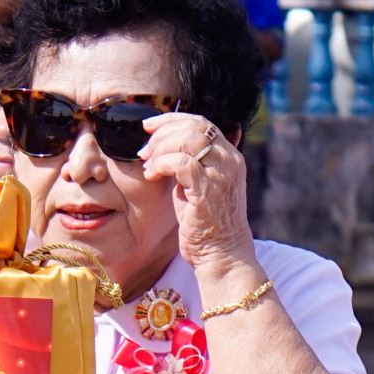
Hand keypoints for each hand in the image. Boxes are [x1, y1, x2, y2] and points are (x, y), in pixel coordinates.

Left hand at [137, 114, 251, 271]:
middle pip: (194, 126)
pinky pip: (181, 162)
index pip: (201, 123)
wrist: (221, 253)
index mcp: (229, 156)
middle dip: (162, 132)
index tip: (149, 126)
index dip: (172, 119)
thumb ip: (189, 163)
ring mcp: (221, 174)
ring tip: (147, 164)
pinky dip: (161, 164)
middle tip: (144, 149)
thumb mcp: (197, 185)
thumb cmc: (205, 222)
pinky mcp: (207, 189)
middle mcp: (229, 160)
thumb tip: (164, 145)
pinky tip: (152, 176)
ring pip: (188, 139)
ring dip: (160, 147)